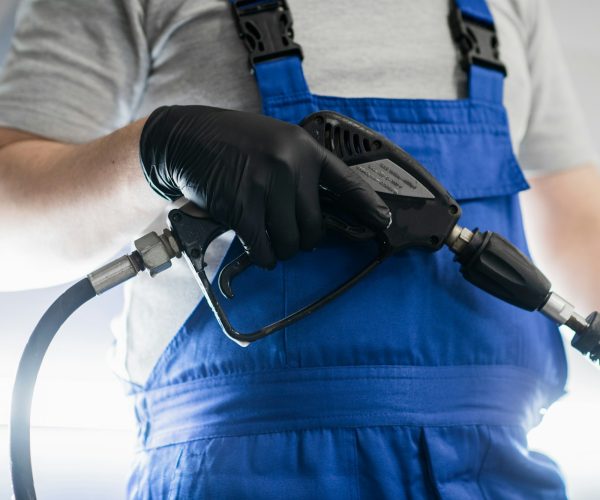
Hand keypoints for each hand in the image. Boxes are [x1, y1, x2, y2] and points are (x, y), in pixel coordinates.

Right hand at [139, 105, 389, 267]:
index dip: (369, 206)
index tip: (384, 222)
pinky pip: (264, 250)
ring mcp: (265, 185)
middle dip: (303, 240)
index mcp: (303, 148)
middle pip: (314, 228)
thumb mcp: (274, 142)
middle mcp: (290, 164)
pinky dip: (262, 256)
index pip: (347, 183)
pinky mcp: (241, 207)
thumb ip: (298, 170)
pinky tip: (255, 246)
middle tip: (288, 234)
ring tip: (267, 236)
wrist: (186, 137)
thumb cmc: (232, 142)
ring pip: (290, 243)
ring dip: (280, 249)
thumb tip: (316, 214)